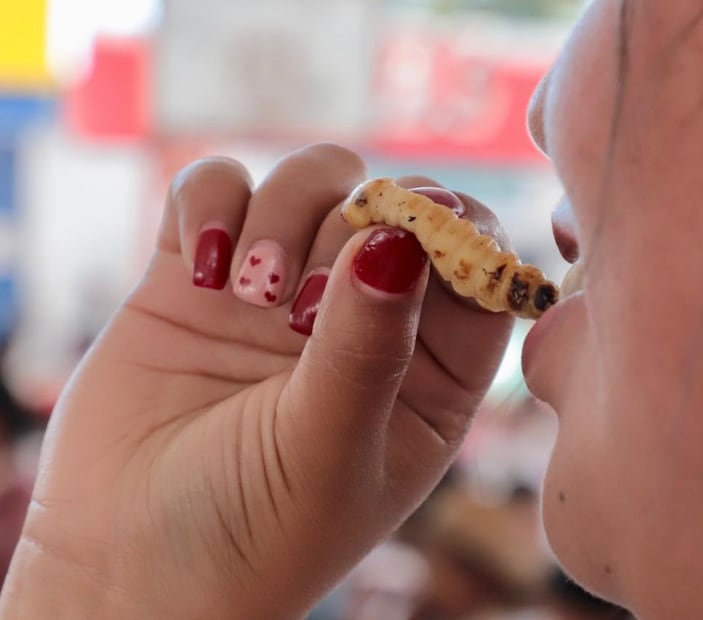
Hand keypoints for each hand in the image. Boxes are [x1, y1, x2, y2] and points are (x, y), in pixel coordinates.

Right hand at [0, 144, 513, 618]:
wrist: (129, 561)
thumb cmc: (254, 531)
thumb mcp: (329, 450)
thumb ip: (368, 348)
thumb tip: (401, 239)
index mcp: (431, 369)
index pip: (477, 268)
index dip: (458, 231)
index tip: (416, 233)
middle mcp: (365, 316)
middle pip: (396, 204)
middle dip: (356, 225)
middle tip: (299, 302)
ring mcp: (282, 285)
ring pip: (315, 178)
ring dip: (284, 212)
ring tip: (249, 293)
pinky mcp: (203, 269)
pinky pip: (218, 184)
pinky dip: (211, 202)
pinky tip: (201, 269)